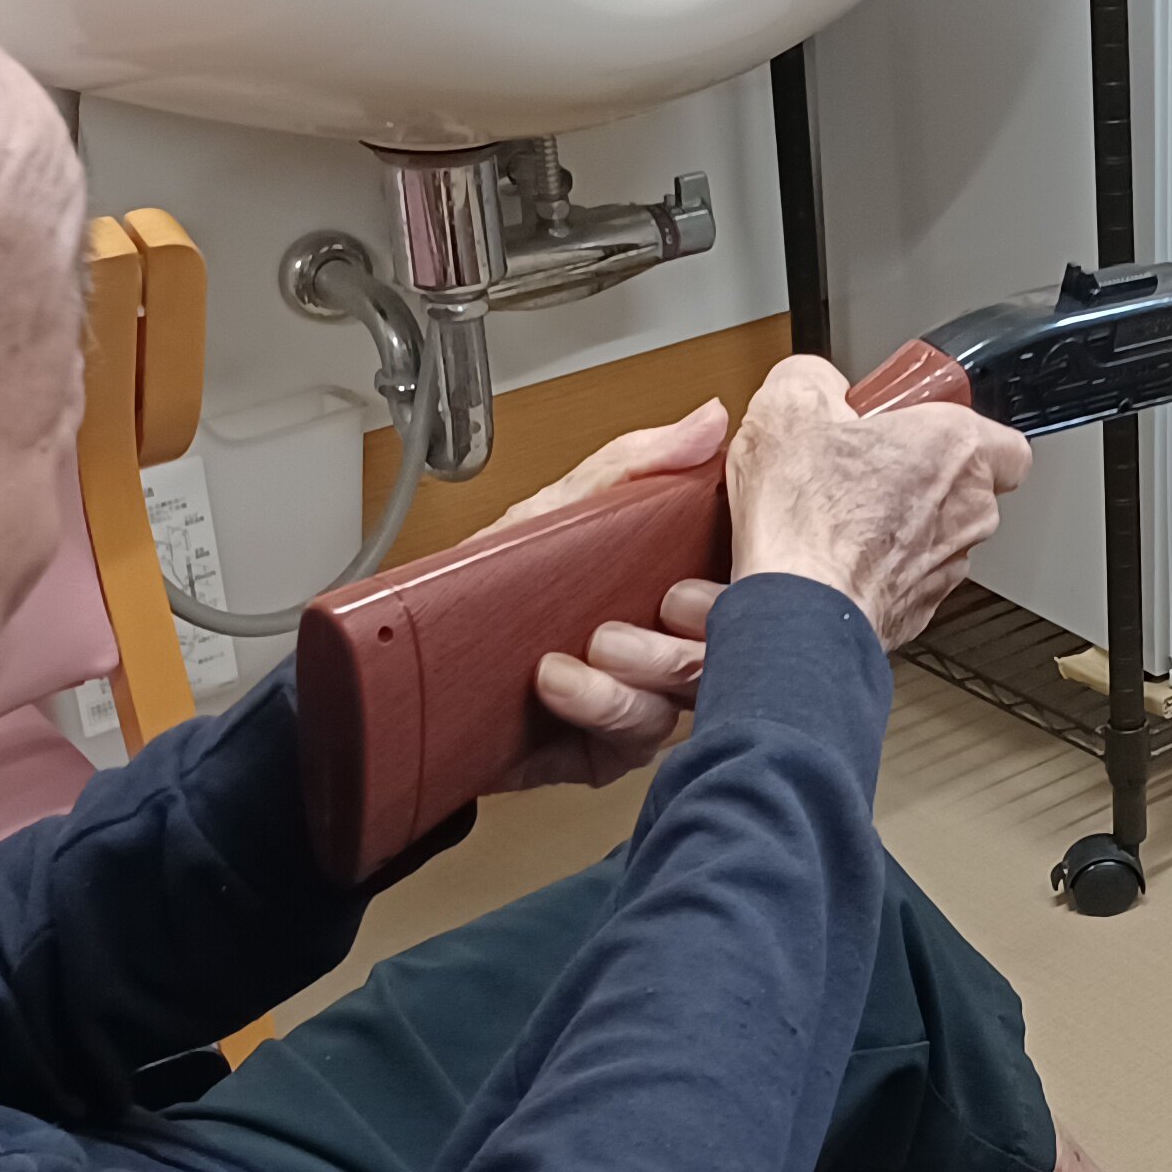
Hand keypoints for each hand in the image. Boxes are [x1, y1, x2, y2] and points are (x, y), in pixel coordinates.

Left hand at [476, 400, 732, 791]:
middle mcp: (670, 647)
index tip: (740, 550)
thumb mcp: (557, 513)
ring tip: (593, 643)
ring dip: (644, 666)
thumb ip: (631, 467)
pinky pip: (639, 737)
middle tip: (667, 603)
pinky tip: (559, 680)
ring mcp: (646, 701)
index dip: (753, 569)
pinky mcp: (612, 750)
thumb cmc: (489, 592)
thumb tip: (711, 420)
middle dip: (703, 623)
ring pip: (693, 692)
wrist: (418, 674)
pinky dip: (602, 704)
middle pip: (734, 643)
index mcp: (674, 585)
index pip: (745, 577)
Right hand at [727, 354, 1029, 645]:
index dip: (957, 430)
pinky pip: (905, 576)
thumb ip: (814, 379)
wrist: (798, 609)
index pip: (1002, 437)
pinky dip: (874, 566)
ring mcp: (949, 564)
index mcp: (956, 447)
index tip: (912, 424)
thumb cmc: (808, 519)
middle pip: (962, 485)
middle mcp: (969, 509)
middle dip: (914, 476)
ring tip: (834, 514)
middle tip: (861, 466)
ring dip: (893, 524)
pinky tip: (829, 554)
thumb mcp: (790, 407)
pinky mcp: (919, 608)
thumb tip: (815, 386)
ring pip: (933, 534)